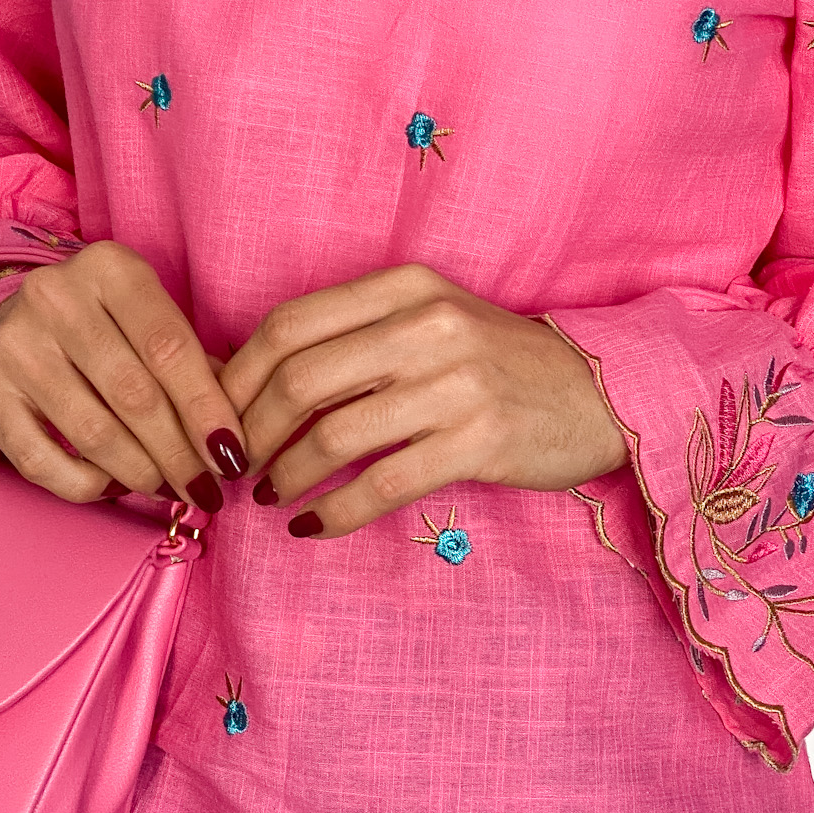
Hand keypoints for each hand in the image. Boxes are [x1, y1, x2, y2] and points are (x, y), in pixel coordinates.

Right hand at [0, 241, 245, 509]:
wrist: (8, 321)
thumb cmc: (102, 325)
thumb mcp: (148, 318)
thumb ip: (193, 364)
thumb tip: (231, 437)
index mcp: (110, 268)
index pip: (170, 348)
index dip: (207, 409)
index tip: (232, 455)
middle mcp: (55, 298)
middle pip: (134, 395)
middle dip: (179, 453)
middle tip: (205, 488)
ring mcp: (13, 345)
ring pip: (94, 433)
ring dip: (141, 474)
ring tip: (168, 490)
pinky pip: (44, 462)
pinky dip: (88, 485)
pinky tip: (115, 485)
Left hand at [220, 264, 627, 537]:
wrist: (596, 393)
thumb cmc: (495, 362)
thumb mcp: (429, 321)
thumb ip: (355, 336)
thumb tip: (246, 377)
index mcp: (407, 286)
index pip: (290, 324)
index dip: (238, 376)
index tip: (217, 415)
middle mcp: (428, 325)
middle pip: (300, 380)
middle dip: (251, 432)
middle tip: (236, 466)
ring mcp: (456, 384)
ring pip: (333, 436)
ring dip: (285, 476)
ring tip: (271, 496)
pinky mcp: (478, 442)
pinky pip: (381, 485)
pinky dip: (333, 512)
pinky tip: (311, 526)